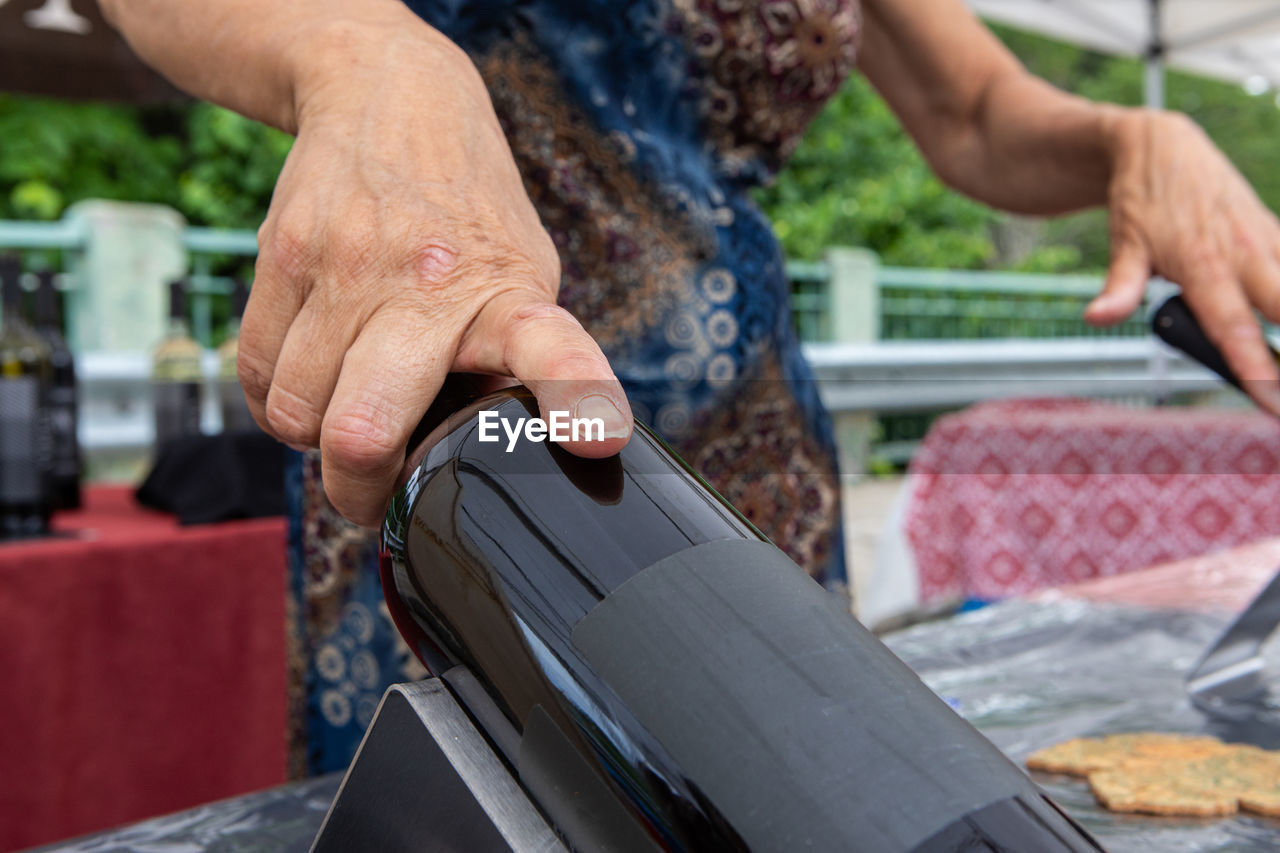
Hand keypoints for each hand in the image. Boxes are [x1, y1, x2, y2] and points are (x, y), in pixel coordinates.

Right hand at [239, 19, 631, 525]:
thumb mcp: (523, 271)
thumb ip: (510, 357)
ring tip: (342, 414)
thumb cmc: (467, 213)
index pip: (552, 349)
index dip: (575, 396)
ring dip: (314, 440)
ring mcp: (348, 269)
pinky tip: (307, 381)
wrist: (390, 94)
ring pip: (297, 416)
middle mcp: (429, 285)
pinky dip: (274, 403)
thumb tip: (491, 452)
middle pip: (364, 432)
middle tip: (376, 500)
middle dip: (361, 490)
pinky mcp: (282, 256)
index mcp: (509, 295)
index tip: (597, 436)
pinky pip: (255, 377)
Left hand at [1086, 109, 1279, 413]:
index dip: (1257, 369)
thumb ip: (1119, 286)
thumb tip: (1097, 317)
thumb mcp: (1124, 243)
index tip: (1274, 405)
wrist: (1161, 145)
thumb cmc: (1140, 201)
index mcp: (1205, 266)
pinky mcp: (1274, 231)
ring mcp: (1265, 241)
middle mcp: (1244, 254)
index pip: (1234, 329)